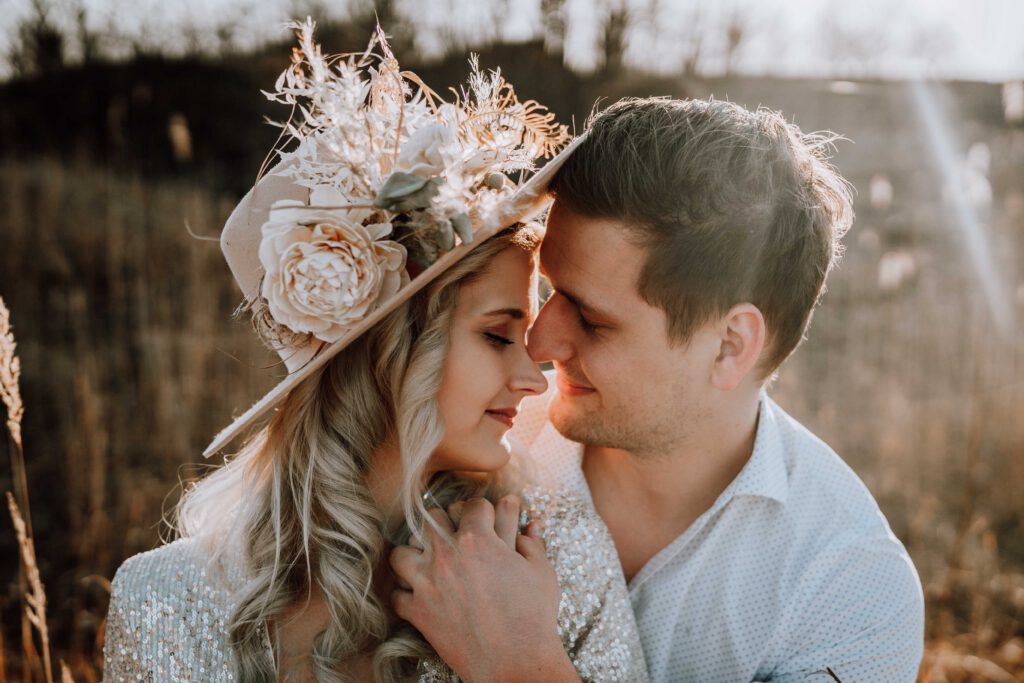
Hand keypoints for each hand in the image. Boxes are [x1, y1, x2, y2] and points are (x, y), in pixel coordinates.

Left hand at [390, 495, 578, 682]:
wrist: (517, 662)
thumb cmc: (534, 617)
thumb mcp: (542, 572)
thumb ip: (533, 543)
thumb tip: (531, 525)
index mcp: (478, 539)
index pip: (473, 504)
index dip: (484, 510)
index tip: (488, 518)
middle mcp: (447, 555)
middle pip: (432, 518)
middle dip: (447, 524)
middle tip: (460, 537)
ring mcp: (427, 583)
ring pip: (402, 552)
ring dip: (415, 554)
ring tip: (430, 562)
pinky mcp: (418, 612)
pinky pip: (396, 596)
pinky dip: (406, 594)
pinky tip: (421, 595)